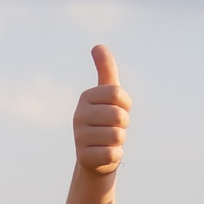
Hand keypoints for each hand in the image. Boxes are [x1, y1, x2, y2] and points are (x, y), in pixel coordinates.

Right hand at [74, 45, 130, 175]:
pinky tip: (104, 154)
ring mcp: (79, 137)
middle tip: (113, 128)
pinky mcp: (84, 158)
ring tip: (108, 141)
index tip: (117, 109)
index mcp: (86, 97)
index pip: (118, 94)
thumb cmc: (106, 121)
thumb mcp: (107, 95)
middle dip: (123, 125)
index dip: (125, 105)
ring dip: (119, 141)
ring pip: (118, 136)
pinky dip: (115, 156)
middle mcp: (78, 115)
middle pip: (119, 116)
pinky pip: (113, 153)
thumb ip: (106, 70)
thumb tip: (98, 45)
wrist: (95, 157)